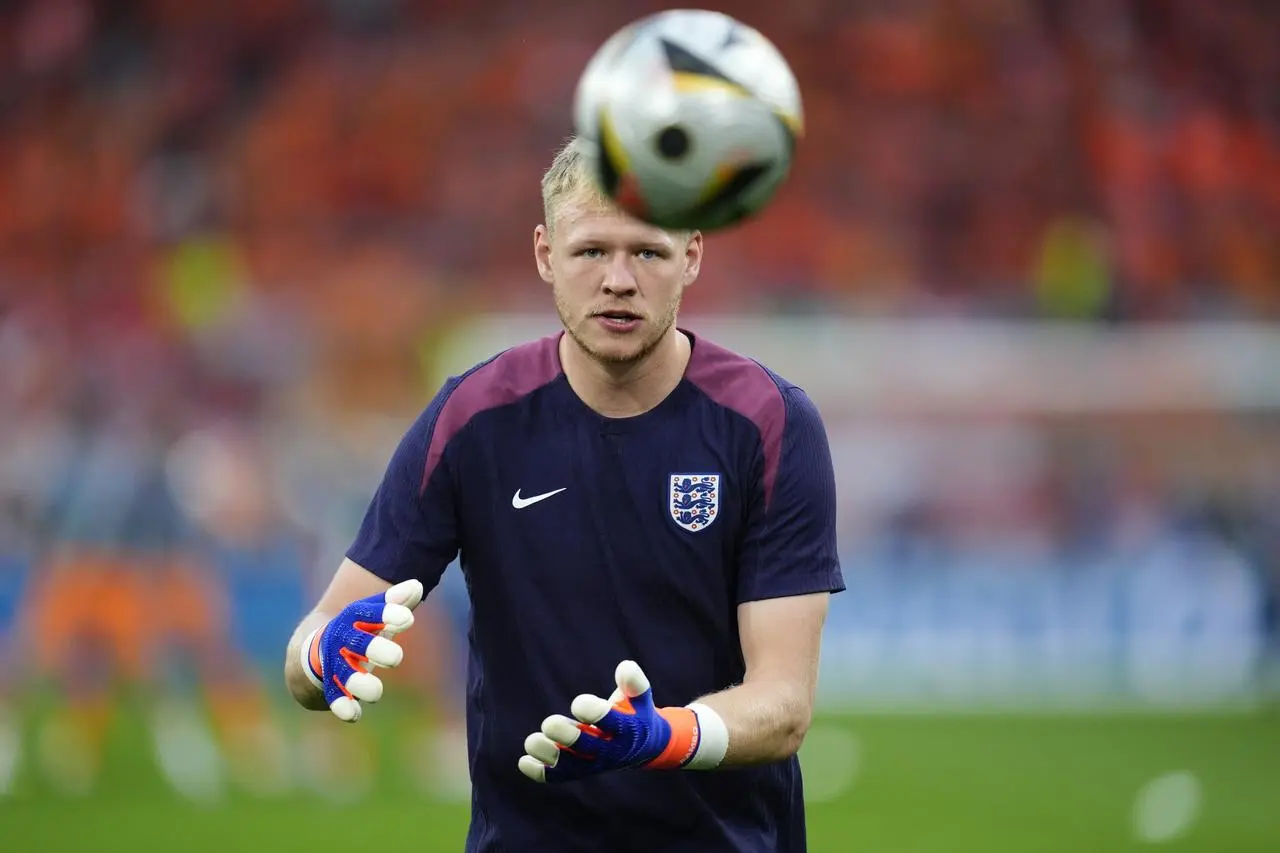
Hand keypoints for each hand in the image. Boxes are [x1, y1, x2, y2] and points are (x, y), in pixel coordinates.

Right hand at [301, 579, 422, 721]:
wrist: (315, 648)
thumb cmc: (359, 629)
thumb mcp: (375, 614)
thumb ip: (397, 602)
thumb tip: (417, 586)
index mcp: (354, 617)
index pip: (368, 612)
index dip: (386, 614)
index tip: (408, 619)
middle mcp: (342, 639)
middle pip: (357, 643)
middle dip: (374, 650)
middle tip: (396, 659)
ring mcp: (334, 662)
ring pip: (344, 673)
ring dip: (358, 683)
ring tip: (376, 693)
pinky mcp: (331, 685)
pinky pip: (334, 696)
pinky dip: (342, 705)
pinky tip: (353, 715)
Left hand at [518, 660, 703, 782]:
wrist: (645, 746)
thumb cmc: (637, 713)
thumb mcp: (640, 698)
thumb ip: (634, 683)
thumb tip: (625, 667)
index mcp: (628, 731)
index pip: (612, 724)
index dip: (594, 714)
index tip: (578, 704)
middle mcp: (611, 751)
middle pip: (588, 749)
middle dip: (568, 737)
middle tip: (549, 723)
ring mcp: (595, 763)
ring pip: (571, 765)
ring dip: (549, 755)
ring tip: (531, 742)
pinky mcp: (582, 770)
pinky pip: (561, 775)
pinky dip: (542, 772)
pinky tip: (524, 762)